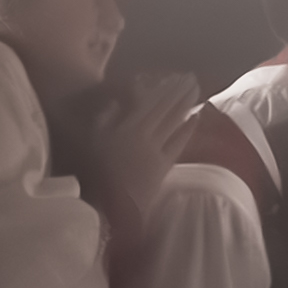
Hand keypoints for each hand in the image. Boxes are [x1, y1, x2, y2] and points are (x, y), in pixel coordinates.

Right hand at [80, 75, 189, 226]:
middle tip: (192, 79)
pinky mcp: (162, 167)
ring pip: (174, 123)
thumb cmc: (93, 175)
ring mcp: (156, 152)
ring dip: (186, 107)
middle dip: (179, 94)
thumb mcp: (91, 141)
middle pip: (165, 110)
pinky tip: (195, 119)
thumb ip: (104, 120)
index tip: (175, 76)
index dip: (164, 88)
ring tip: (196, 93)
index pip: (150, 102)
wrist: (112, 211)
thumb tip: (115, 101)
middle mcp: (145, 136)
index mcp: (127, 128)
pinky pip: (178, 143)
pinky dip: (187, 129)